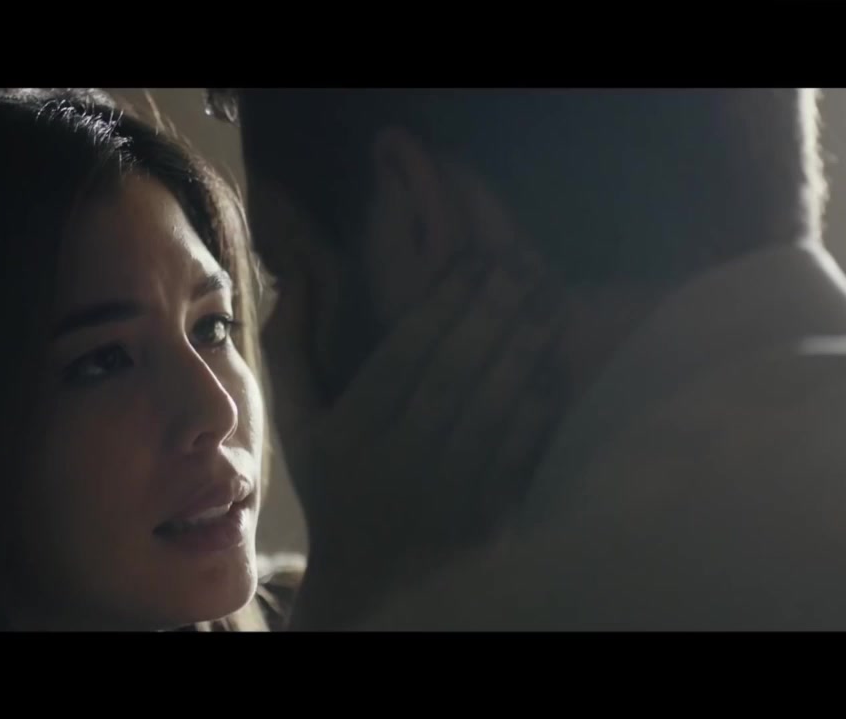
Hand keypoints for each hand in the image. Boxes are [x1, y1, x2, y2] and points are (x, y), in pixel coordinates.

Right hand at [291, 252, 577, 626]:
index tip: (473, 262)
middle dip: (488, 316)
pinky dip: (536, 413)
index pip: (402, 357)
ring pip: (486, 411)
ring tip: (546, 304)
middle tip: (520, 267)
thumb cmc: (335, 488)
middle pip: (449, 376)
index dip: (440, 307)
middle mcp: (395, 459)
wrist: (369, 583)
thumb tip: (295, 275)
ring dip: (520, 353)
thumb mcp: (298, 424)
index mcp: (351, 432)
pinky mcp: (481, 520)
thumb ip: (292, 348)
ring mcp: (442, 492)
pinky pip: (514, 457)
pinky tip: (554, 371)